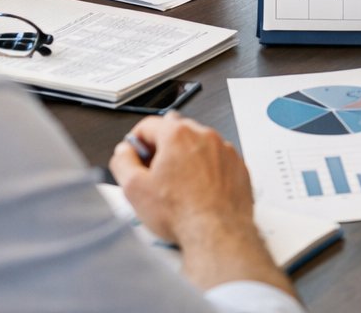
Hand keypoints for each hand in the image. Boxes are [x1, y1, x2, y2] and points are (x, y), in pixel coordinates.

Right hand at [110, 113, 288, 293]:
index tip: (135, 155)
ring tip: (178, 188)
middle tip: (154, 174)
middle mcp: (205, 136)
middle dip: (161, 149)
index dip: (135, 141)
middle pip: (175, 132)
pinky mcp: (238, 166)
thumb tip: (124, 152)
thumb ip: (123, 162)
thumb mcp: (134, 189)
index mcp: (178, 136)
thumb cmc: (182, 214)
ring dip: (186, 160)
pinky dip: (207, 171)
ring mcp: (225, 150)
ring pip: (197, 146)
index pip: (148, 125)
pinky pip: (217, 160)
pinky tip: (198, 192)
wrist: (217, 234)